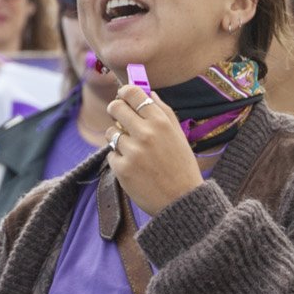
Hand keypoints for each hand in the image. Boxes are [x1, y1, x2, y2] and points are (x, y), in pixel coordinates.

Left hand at [105, 80, 201, 216]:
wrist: (181, 201)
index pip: (133, 93)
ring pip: (111, 132)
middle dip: (115, 109)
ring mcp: (132, 152)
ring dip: (117, 137)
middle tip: (119, 116)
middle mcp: (146, 134)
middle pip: (115, 107)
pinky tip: (134, 166)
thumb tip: (148, 91)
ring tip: (133, 149)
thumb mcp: (178, 135)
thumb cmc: (181, 166)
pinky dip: (119, 158)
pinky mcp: (121, 169)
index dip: (124, 92)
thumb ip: (163, 111)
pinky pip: (111, 154)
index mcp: (161, 122)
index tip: (123, 95)